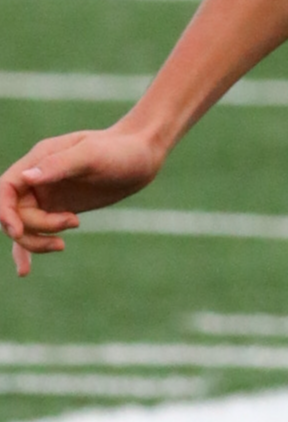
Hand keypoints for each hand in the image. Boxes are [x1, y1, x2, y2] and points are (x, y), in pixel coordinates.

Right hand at [0, 122, 168, 275]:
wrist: (140, 158)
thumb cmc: (119, 151)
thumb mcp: (91, 156)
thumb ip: (58, 166)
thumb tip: (27, 178)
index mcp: (38, 161)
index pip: (5, 189)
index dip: (4, 211)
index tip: (18, 231)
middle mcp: (37, 179)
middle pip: (15, 213)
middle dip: (37, 227)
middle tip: (73, 222)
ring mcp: (46, 196)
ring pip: (25, 226)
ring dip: (39, 240)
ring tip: (63, 244)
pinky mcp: (59, 210)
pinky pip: (35, 231)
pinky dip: (30, 249)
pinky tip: (25, 270)